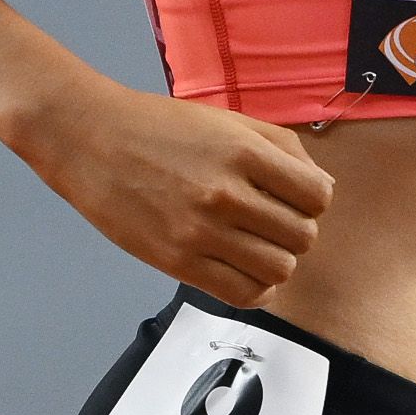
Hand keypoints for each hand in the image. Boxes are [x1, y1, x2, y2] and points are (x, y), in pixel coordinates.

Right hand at [16, 78, 334, 304]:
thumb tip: (323, 188)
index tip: (295, 197)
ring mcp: (201, 232)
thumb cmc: (162, 127)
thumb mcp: (229, 120)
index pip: (317, 195)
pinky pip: (242, 293)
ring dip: (279, 260)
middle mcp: (226, 194)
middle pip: (302, 236)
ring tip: (259, 245)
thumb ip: (282, 149)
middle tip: (275, 222)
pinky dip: (257, 288)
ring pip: (279, 270)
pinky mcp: (177, 262)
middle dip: (298, 231)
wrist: (92, 140)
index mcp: (244, 152)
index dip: (314, 199)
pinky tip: (247, 270)